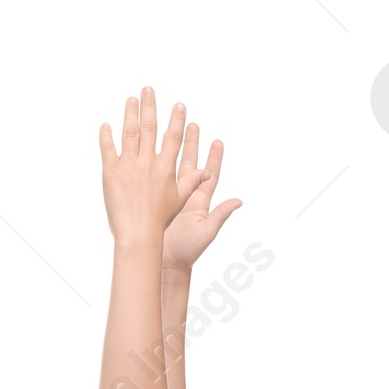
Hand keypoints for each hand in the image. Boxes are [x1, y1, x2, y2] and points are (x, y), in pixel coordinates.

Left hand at [99, 87, 206, 246]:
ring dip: (130, 113)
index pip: (173, 137)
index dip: (177, 120)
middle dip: (149, 106)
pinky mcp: (111, 172)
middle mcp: (147, 162)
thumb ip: (192, 182)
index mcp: (165, 167)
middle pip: (149, 127)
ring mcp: (128, 165)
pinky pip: (107, 149)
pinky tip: (106, 124)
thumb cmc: (160, 219)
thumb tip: (208, 172)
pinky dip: (106, 136)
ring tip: (131, 99)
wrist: (138, 233)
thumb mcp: (180, 199)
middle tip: (148, 89)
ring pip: (129, 133)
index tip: (179, 105)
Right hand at [162, 125, 241, 274]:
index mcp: (200, 203)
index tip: (217, 141)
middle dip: (192, 145)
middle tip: (192, 125)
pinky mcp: (158, 203)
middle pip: (191, 165)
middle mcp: (186, 198)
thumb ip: (221, 215)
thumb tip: (238, 202)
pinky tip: (149, 153)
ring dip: (173, 150)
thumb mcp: (206, 232)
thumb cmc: (187, 252)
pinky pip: (157, 180)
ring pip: (173, 169)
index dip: (214, 158)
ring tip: (172, 131)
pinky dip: (154, 166)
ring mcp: (171, 200)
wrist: (166, 263)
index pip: (209, 176)